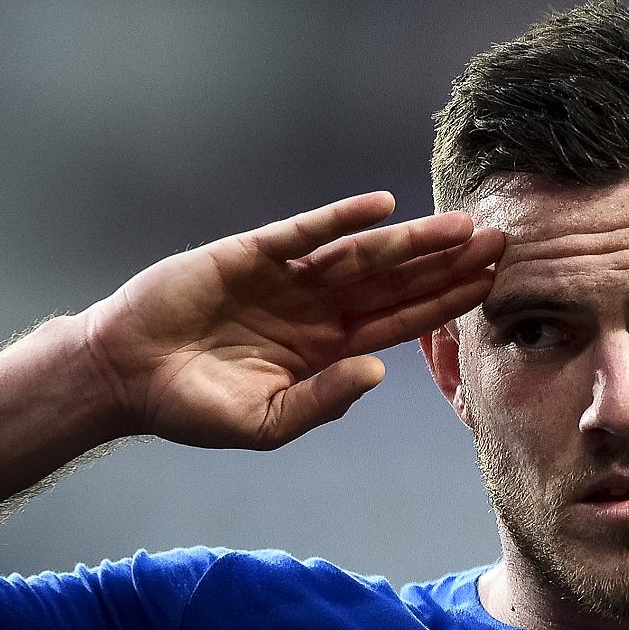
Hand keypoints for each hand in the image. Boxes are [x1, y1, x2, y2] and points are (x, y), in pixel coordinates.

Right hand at [78, 191, 503, 448]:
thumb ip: (321, 401)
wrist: (125, 376)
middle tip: (504, 242)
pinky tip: (381, 206)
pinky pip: (304, 233)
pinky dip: (340, 219)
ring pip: (361, 255)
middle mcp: (317, 308)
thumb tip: (375, 372)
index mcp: (327, 348)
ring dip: (411, 241)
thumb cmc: (192, 406)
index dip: (447, 303)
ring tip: (460, 227)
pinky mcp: (251, 254)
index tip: (495, 286)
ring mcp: (287, 278)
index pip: (402, 322)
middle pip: (397, 282)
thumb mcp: (263, 423)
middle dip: (448, 263)